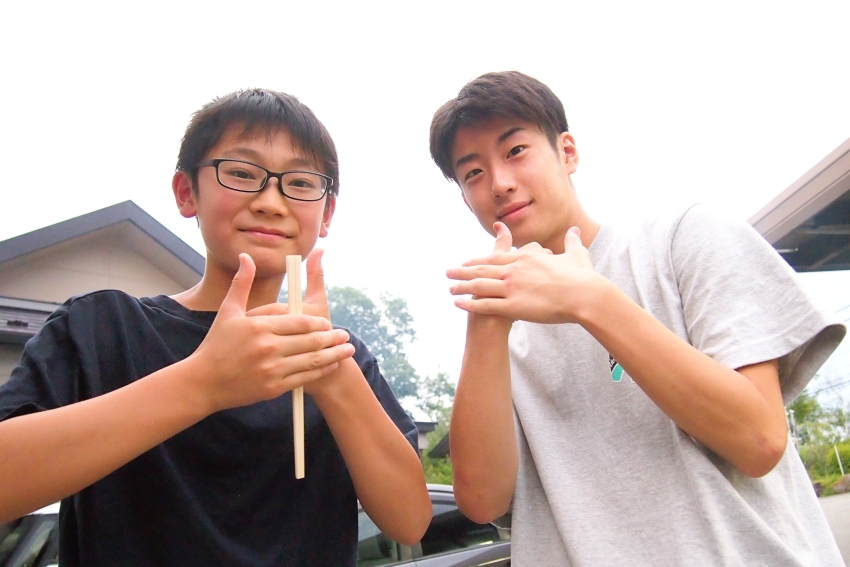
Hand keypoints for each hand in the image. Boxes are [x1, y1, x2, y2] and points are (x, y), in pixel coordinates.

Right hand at [191, 253, 354, 412]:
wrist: (203, 383)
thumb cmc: (216, 345)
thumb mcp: (228, 311)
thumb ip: (241, 283)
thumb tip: (247, 256)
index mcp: (259, 327)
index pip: (298, 322)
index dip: (317, 323)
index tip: (327, 322)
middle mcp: (267, 348)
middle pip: (310, 341)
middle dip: (331, 338)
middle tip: (344, 335)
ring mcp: (272, 370)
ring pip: (311, 360)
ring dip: (333, 355)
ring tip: (347, 350)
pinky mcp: (273, 388)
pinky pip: (304, 378)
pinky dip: (321, 371)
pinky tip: (330, 365)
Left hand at [447, 223, 599, 323]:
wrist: (585, 295)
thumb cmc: (582, 278)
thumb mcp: (576, 254)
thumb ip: (572, 242)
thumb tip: (575, 230)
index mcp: (526, 257)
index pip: (497, 257)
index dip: (480, 260)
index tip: (468, 261)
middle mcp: (515, 270)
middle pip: (482, 269)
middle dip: (464, 270)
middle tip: (449, 271)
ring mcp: (512, 287)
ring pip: (479, 286)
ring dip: (462, 286)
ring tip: (449, 287)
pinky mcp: (514, 306)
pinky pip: (485, 304)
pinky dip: (470, 303)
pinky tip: (458, 303)